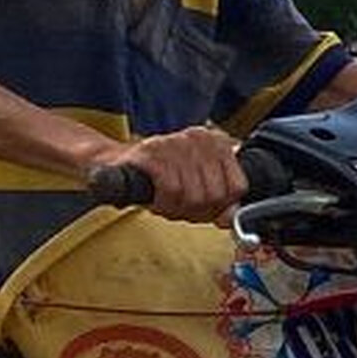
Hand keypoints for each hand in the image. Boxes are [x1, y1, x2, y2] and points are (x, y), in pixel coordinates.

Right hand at [109, 123, 245, 223]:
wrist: (118, 164)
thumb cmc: (161, 177)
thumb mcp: (198, 189)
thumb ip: (220, 203)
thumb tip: (231, 219)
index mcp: (218, 143)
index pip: (238, 187)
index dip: (220, 206)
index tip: (205, 207)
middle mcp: (200, 138)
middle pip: (216, 195)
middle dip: (197, 210)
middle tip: (179, 205)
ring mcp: (176, 142)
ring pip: (194, 196)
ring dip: (177, 208)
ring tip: (166, 200)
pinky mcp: (153, 152)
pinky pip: (171, 190)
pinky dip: (163, 202)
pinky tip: (156, 197)